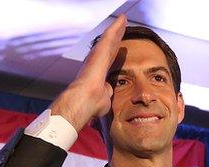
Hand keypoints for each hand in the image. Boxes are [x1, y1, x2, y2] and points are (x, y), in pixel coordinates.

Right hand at [48, 15, 126, 130]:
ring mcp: (97, 55)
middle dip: (115, 37)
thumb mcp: (104, 98)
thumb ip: (107, 92)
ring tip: (123, 20)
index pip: (108, 60)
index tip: (118, 47)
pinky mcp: (100, 50)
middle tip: (121, 27)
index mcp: (97, 73)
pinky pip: (110, 35)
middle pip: (109, 46)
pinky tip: (122, 19)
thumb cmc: (91, 104)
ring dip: (116, 29)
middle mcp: (96, 62)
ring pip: (109, 38)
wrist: (86, 100)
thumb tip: (108, 92)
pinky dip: (116, 27)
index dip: (113, 53)